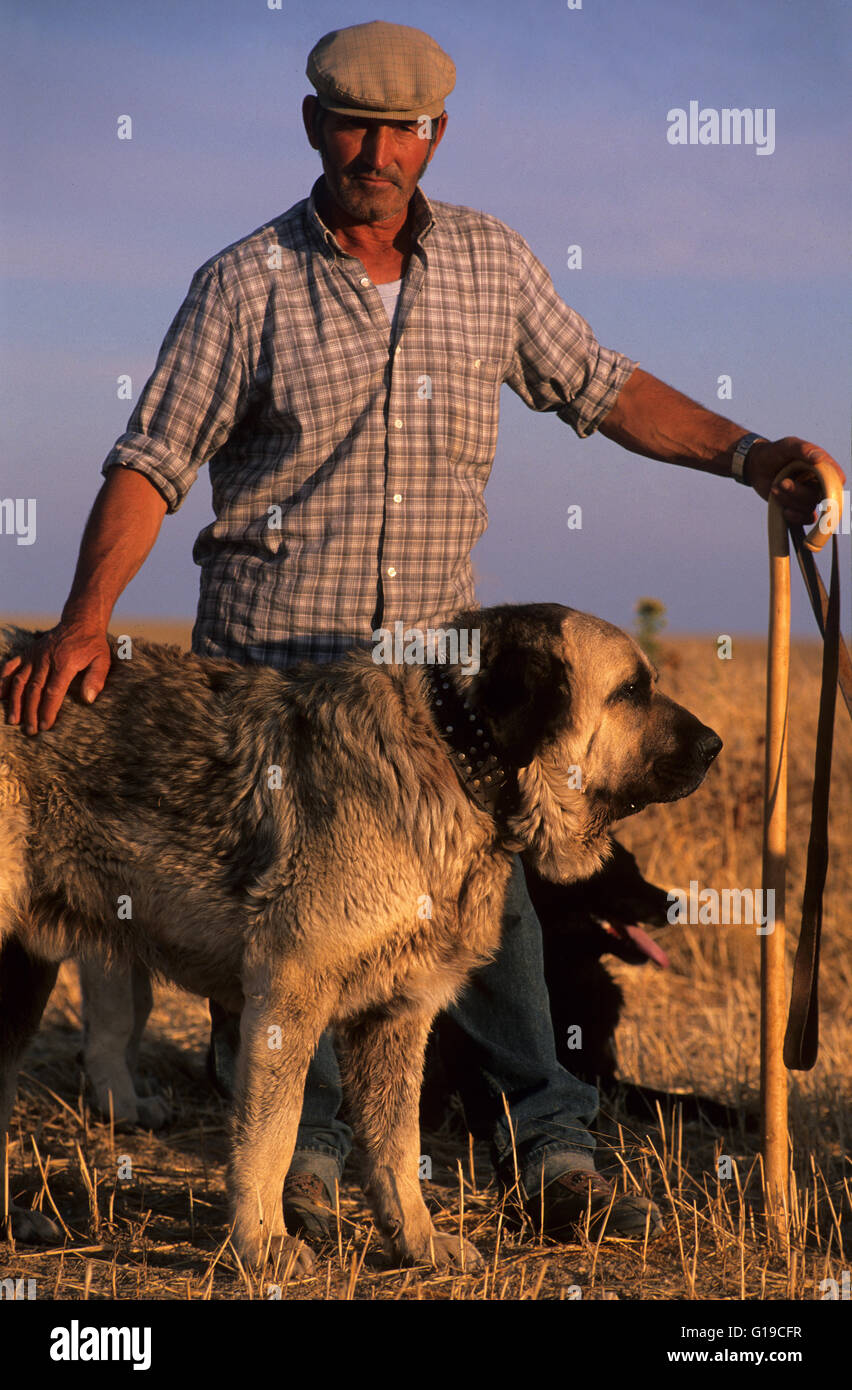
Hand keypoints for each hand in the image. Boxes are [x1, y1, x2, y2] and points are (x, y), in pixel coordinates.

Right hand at [1, 620, 111, 734]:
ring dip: (15, 702)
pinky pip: (11, 666)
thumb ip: (96, 679)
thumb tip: (88, 699)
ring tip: (13, 720)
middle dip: (30, 712)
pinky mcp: (27, 653)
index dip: (47, 710)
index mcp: (64, 663)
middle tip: (30, 731)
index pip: (53, 692)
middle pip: (34, 690)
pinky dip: (3, 680)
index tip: (45, 726)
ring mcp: (34, 656)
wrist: (80, 622)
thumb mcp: (102, 659)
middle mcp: (45, 659)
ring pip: (19, 681)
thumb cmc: (92, 644)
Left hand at [745, 438, 845, 524]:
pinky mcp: (798, 507)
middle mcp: (818, 483)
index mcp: (822, 467)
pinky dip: (796, 517)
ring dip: (790, 501)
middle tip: (782, 483)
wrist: (756, 466)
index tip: (813, 484)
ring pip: (809, 507)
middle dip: (799, 492)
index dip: (830, 486)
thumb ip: (803, 449)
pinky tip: (784, 511)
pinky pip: (805, 519)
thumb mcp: (787, 445)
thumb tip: (818, 458)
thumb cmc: (774, 453)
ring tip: (774, 489)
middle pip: (820, 497)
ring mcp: (808, 496)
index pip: (837, 479)